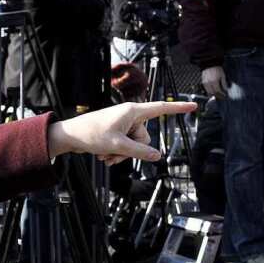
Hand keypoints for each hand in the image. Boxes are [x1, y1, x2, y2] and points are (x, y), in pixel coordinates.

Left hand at [47, 101, 194, 166]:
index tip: (193, 106)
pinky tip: (104, 155)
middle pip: (145, 138)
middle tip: (114, 152)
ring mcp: (122, 125)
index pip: (160, 108)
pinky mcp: (116, 133)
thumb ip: (139, 151)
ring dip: (121, 154)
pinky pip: (125, 147)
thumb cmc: (91, 134)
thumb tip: (157, 156)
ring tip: (106, 155)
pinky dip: (116, 153)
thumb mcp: (118, 145)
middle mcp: (130, 116)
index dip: (178, 108)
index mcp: (133, 111)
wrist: (69, 137)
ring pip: (134, 146)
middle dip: (132, 150)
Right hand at [201, 66, 227, 100]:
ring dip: (213, 95)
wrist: (210, 64)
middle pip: (213, 93)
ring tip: (217, 95)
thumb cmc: (217, 69)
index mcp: (214, 82)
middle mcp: (209, 83)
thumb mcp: (223, 75)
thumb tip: (225, 89)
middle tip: (221, 97)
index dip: (222, 94)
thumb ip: (224, 83)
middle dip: (217, 96)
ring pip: (208, 92)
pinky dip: (209, 91)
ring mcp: (205, 83)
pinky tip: (213, 91)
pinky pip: (206, 89)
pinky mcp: (203, 82)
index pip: (218, 91)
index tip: (224, 95)